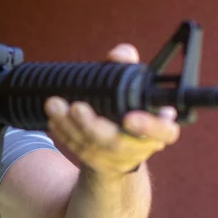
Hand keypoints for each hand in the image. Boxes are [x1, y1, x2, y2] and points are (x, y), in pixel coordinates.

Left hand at [44, 43, 179, 175]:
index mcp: (159, 130)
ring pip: (90, 145)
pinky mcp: (96, 162)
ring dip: (69, 125)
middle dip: (92, 125)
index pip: (163, 131)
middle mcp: (140, 148)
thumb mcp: (135, 89)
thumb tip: (120, 54)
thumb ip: (129, 68)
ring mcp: (116, 158)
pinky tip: (53, 118)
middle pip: (116, 142)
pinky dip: (63, 132)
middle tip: (76, 108)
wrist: (122, 149)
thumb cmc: (132, 110)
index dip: (149, 126)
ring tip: (54, 105)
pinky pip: (76, 148)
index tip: (129, 118)